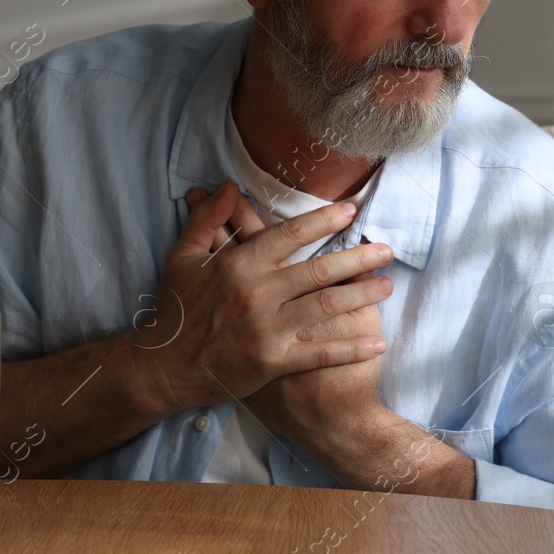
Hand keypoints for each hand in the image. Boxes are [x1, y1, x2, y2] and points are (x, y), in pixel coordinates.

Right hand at [189, 187, 387, 461]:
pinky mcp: (275, 362)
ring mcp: (268, 330)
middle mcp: (258, 294)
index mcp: (239, 265)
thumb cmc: (177, 308)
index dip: (323, 221)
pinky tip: (378, 343)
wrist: (166, 367)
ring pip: (326, 308)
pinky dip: (351, 348)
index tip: (351, 211)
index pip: (289, 236)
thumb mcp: (182, 257)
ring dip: (361, 297)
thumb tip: (228, 186)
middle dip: (357, 259)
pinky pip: (321, 352)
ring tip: (388, 286)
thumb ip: (207, 219)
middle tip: (386, 250)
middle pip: (319, 271)